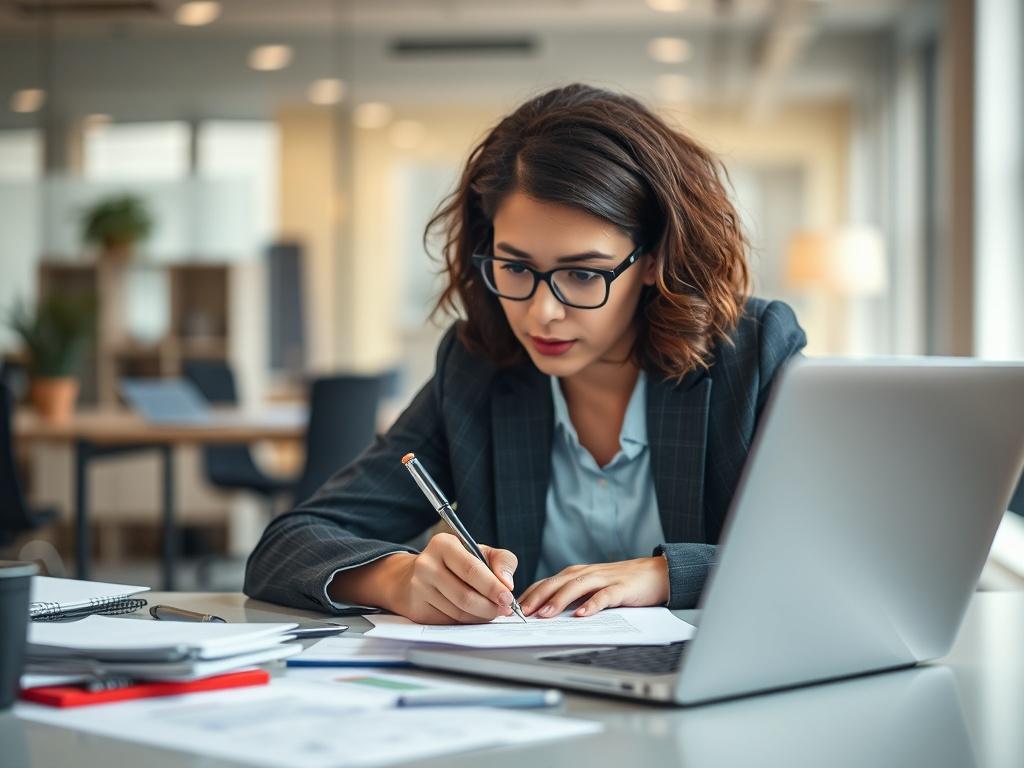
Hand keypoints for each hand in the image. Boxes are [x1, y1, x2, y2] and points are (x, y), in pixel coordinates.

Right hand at [379, 533, 518, 624]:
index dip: (493, 587)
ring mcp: (418, 588)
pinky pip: (449, 622)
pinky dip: (466, 621)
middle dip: (490, 607)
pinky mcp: (416, 609)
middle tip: (504, 610)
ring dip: (480, 616)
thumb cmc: (455, 562)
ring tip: (490, 612)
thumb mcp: (479, 552)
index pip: (471, 570)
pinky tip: (472, 615)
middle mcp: (426, 565)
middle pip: (465, 596)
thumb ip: (502, 560)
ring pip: (458, 613)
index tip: (508, 598)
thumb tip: (507, 584)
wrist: (415, 575)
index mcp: (443, 544)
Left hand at [518, 557, 668, 618]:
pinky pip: (603, 596)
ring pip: (576, 587)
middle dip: (537, 598)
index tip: (512, 610)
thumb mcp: (590, 588)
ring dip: (559, 600)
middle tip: (521, 613)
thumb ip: (570, 596)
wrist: (654, 574)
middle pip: (556, 583)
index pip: (546, 583)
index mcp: (575, 574)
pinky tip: (581, 614)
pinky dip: (591, 604)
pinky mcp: (620, 588)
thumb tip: (543, 613)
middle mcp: (585, 574)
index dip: (529, 595)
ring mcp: (602, 579)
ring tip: (545, 614)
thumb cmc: (618, 583)